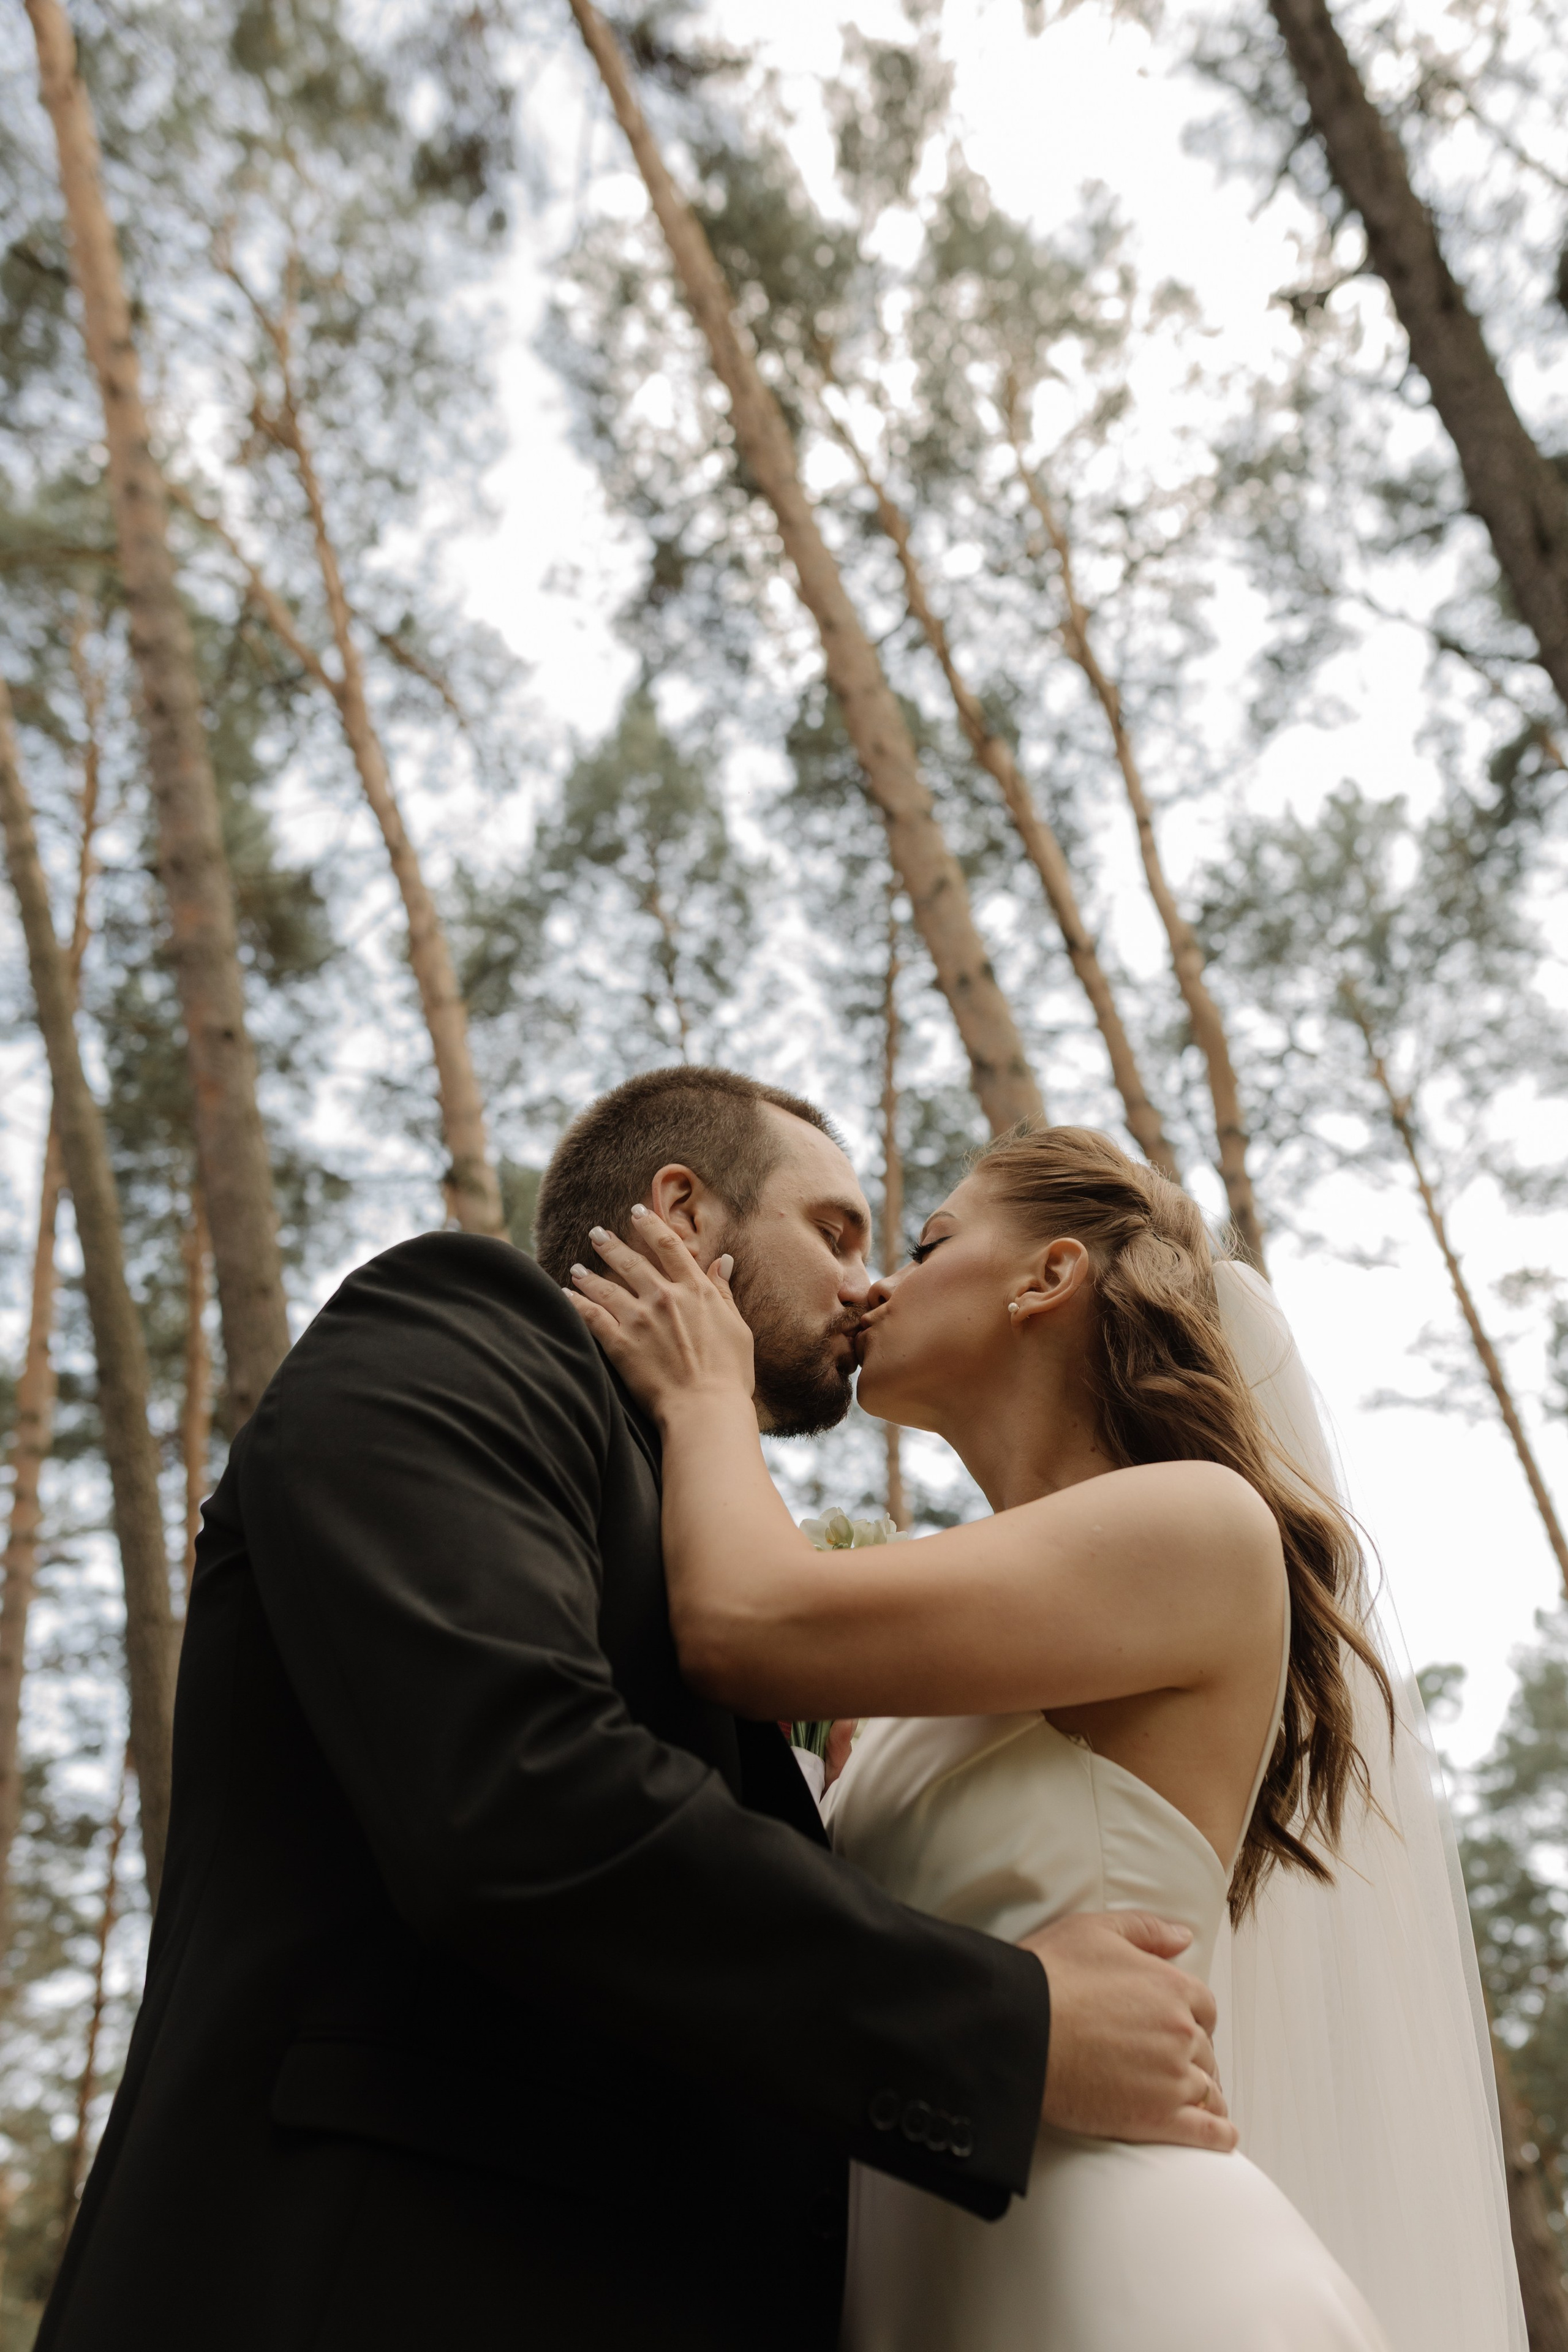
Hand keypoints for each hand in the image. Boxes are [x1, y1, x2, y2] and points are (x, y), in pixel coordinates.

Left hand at [563, 1208, 755, 1424]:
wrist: (706, 1408)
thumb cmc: (729, 1374)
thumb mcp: (737, 1327)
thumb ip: (723, 1292)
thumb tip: (723, 1260)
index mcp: (695, 1290)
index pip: (669, 1246)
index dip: (651, 1225)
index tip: (637, 1212)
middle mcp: (664, 1297)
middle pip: (631, 1261)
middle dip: (611, 1244)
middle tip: (596, 1233)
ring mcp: (640, 1319)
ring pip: (607, 1286)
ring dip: (588, 1274)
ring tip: (575, 1268)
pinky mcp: (620, 1344)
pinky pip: (591, 1316)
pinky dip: (576, 1303)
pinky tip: (565, 1295)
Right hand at [1022, 1911, 1235, 2153]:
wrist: (1018, 2029)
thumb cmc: (1049, 1976)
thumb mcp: (1094, 1930)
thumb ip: (1146, 1929)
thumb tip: (1184, 1937)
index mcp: (1171, 1987)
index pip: (1203, 2007)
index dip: (1191, 2017)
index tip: (1179, 2027)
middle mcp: (1180, 2032)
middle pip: (1204, 2049)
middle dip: (1192, 2056)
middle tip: (1173, 2064)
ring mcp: (1171, 2078)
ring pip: (1208, 2090)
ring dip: (1205, 2095)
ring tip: (1199, 2103)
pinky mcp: (1156, 2119)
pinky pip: (1205, 2131)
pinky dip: (1218, 2134)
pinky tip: (1222, 2135)